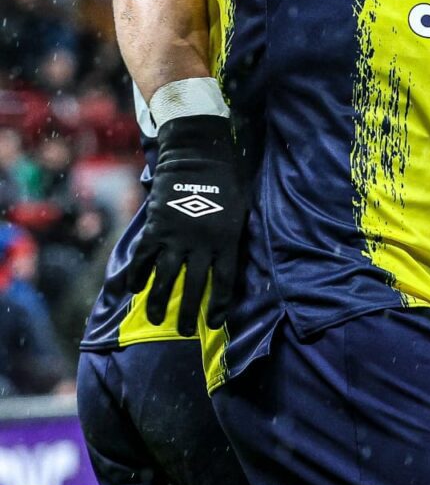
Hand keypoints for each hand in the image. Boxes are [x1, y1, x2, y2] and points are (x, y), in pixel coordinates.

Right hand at [126, 114, 248, 335]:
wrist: (198, 154)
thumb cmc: (226, 179)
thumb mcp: (241, 209)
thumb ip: (234, 236)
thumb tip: (232, 259)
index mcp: (226, 240)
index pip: (223, 283)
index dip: (217, 306)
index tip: (212, 323)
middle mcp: (201, 244)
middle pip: (193, 286)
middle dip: (187, 312)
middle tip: (182, 330)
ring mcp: (177, 236)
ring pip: (166, 278)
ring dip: (159, 301)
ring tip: (155, 317)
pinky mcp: (157, 227)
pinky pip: (144, 257)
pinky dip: (137, 274)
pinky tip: (133, 289)